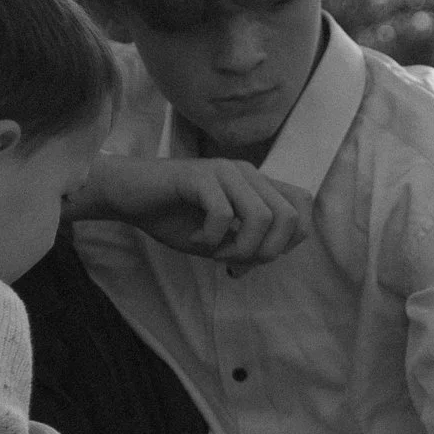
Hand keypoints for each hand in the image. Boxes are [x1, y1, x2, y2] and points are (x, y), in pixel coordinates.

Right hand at [74, 154, 308, 271]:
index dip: (288, 240)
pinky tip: (194, 239)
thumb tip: (262, 261)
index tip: (255, 256)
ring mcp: (225, 171)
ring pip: (261, 216)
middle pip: (289, 216)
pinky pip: (223, 214)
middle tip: (233, 260)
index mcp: (257, 185)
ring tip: (214, 252)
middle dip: (265, 251)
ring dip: (239, 248)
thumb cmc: (175, 216)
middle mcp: (248, 173)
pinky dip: (211, 238)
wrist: (131, 196)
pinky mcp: (200, 176)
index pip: (303, 206)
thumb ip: (246, 247)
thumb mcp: (218, 240)